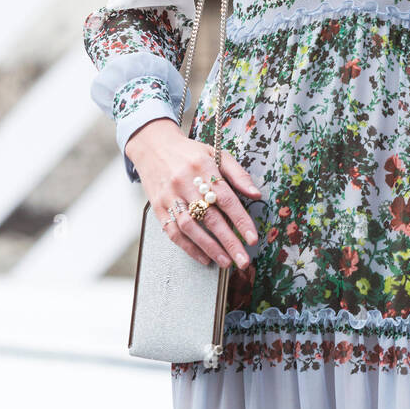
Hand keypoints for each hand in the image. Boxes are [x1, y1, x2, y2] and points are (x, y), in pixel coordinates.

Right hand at [125, 117, 261, 269]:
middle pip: (210, 217)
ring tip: (225, 262)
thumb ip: (237, 174)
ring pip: (190, 227)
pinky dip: (189, 248)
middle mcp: (186, 182)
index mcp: (204, 168)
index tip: (252, 239)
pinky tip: (203, 258)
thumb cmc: (189, 153)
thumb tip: (256, 194)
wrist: (153, 146)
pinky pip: (173, 232)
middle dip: (228, 241)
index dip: (240, 220)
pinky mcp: (158, 207)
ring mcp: (170, 196)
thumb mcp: (216, 154)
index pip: (226, 198)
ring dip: (209, 248)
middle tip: (242, 260)